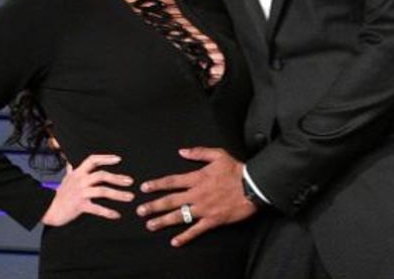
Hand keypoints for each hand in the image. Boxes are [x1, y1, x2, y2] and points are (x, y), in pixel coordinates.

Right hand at [41, 154, 133, 226]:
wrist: (49, 210)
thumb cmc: (59, 195)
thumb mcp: (65, 180)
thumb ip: (71, 171)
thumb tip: (70, 162)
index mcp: (78, 173)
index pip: (92, 160)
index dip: (106, 158)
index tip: (119, 159)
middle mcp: (80, 181)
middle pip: (101, 175)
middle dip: (117, 178)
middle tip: (130, 181)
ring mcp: (80, 193)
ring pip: (102, 191)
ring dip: (118, 194)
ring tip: (130, 197)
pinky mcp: (80, 206)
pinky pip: (97, 208)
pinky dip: (108, 212)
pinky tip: (117, 215)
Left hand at [136, 147, 257, 246]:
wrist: (253, 186)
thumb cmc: (236, 170)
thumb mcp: (218, 155)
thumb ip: (199, 152)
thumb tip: (182, 151)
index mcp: (197, 178)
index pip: (172, 182)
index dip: (156, 184)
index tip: (144, 188)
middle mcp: (197, 194)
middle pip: (170, 201)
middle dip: (153, 206)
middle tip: (140, 211)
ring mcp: (203, 209)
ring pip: (179, 216)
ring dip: (163, 221)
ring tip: (150, 225)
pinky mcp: (212, 220)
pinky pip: (196, 230)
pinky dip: (185, 237)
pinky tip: (175, 242)